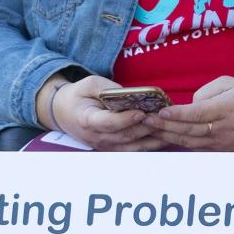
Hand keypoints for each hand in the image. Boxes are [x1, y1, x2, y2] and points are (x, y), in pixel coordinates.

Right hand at [49, 75, 163, 151]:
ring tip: (170, 130)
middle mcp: (96, 137)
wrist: (63, 113)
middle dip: (146, 128)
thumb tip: (132, 95)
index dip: (126, 119)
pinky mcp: (111, 149)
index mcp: (87, 120)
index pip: (109, 123)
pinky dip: (149, 145)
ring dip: (152, 139)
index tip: (142, 112)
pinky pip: (133, 150)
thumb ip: (109, 89)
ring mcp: (104, 146)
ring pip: (132, 147)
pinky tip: (164, 138)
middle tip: (165, 118)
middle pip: (125, 135)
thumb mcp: (89, 84)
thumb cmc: (78, 96)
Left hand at [142, 77, 233, 150]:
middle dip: (165, 126)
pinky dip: (180, 144)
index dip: (177, 114)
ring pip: (190, 142)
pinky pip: (197, 149)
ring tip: (150, 130)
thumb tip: (188, 105)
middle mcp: (224, 128)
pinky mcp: (223, 151)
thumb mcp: (230, 83)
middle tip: (145, 121)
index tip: (160, 112)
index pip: (197, 114)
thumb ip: (206, 92)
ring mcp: (223, 143)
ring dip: (168, 137)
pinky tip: (166, 138)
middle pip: (189, 130)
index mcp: (226, 109)